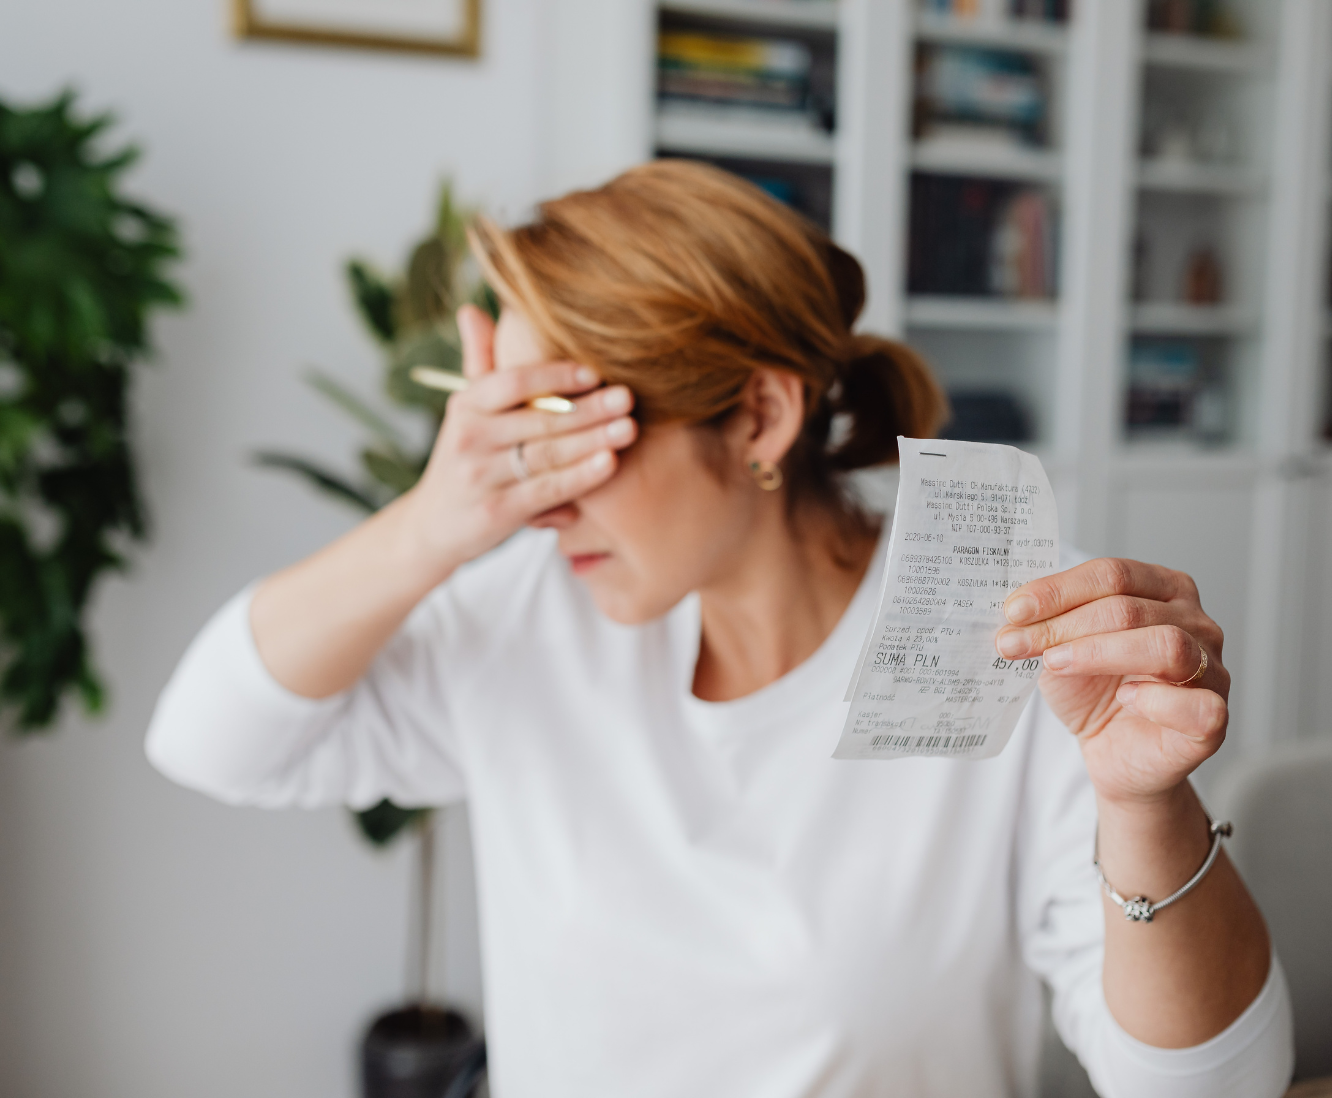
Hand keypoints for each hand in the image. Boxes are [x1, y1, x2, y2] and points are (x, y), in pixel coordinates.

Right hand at [405, 305, 637, 572]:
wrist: (434, 525)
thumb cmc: (466, 458)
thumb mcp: (465, 411)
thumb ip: (479, 363)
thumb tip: (471, 310)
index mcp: (466, 405)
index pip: (510, 382)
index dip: (553, 376)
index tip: (594, 372)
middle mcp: (469, 437)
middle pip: (537, 419)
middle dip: (587, 409)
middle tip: (627, 398)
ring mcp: (481, 477)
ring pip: (546, 454)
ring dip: (592, 440)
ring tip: (629, 428)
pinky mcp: (496, 512)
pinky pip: (547, 489)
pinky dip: (580, 477)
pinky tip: (610, 464)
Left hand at [995, 559, 1229, 806]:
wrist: (1112, 753)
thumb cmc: (1094, 692)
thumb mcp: (1062, 649)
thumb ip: (1047, 624)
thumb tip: (1014, 612)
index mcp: (1165, 590)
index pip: (1114, 575)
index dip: (1059, 591)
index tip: (1013, 610)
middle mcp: (1197, 624)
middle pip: (1130, 609)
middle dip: (1064, 625)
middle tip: (1015, 643)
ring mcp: (1212, 671)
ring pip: (1165, 646)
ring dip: (1098, 653)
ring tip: (1055, 664)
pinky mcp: (1213, 721)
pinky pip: (1196, 704)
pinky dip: (1156, 699)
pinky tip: (1125, 699)